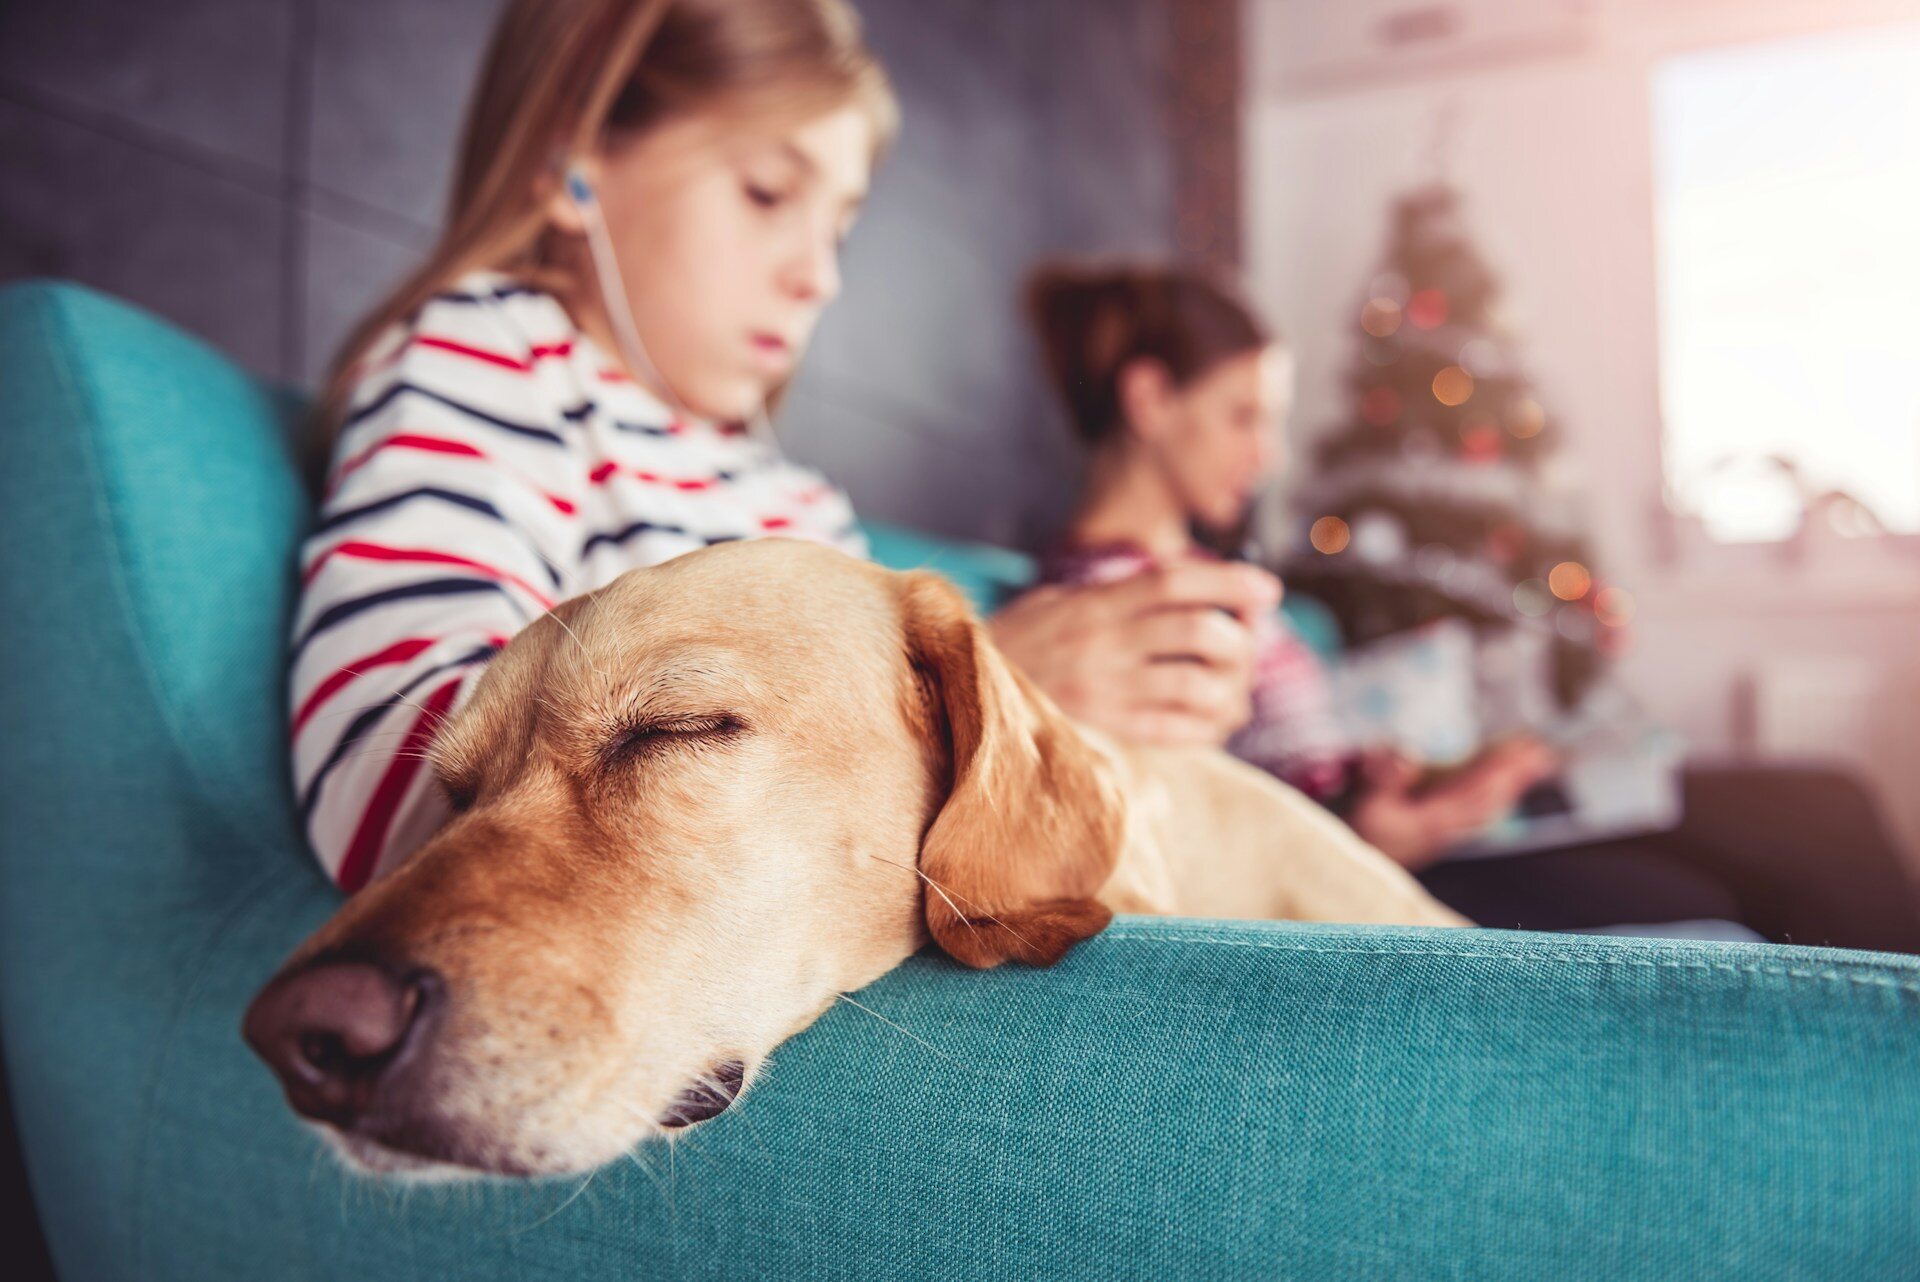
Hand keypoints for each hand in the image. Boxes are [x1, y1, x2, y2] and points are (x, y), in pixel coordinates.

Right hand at [987, 560, 1281, 745]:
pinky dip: (1211, 727)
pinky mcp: (1103, 734)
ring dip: (1232, 689)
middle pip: (1199, 632)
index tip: (1268, 589)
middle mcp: (1102, 645)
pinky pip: (1177, 732)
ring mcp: (1104, 693)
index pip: (1174, 582)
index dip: (1230, 582)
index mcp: (1093, 604)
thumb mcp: (1056, 602)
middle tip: (1246, 646)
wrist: (958, 696)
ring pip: (1197, 686)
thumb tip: (1188, 590)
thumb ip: (1113, 594)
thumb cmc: (1015, 647)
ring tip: (1235, 690)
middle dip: (1241, 640)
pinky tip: (1215, 721)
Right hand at [1349, 739, 1559, 870]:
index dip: (1500, 769)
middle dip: (1516, 775)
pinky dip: (1495, 801)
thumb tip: (1410, 754)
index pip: (1476, 791)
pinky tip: (1502, 795)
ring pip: (1487, 809)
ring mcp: (1445, 833)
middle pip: (1490, 800)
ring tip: (1533, 767)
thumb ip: (1386, 779)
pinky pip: (1478, 816)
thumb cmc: (1360, 837)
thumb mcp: (1366, 805)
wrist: (1352, 874)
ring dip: (1510, 787)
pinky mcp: (1439, 834)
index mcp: (1433, 821)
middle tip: (1543, 754)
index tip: (1524, 751)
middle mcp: (1446, 828)